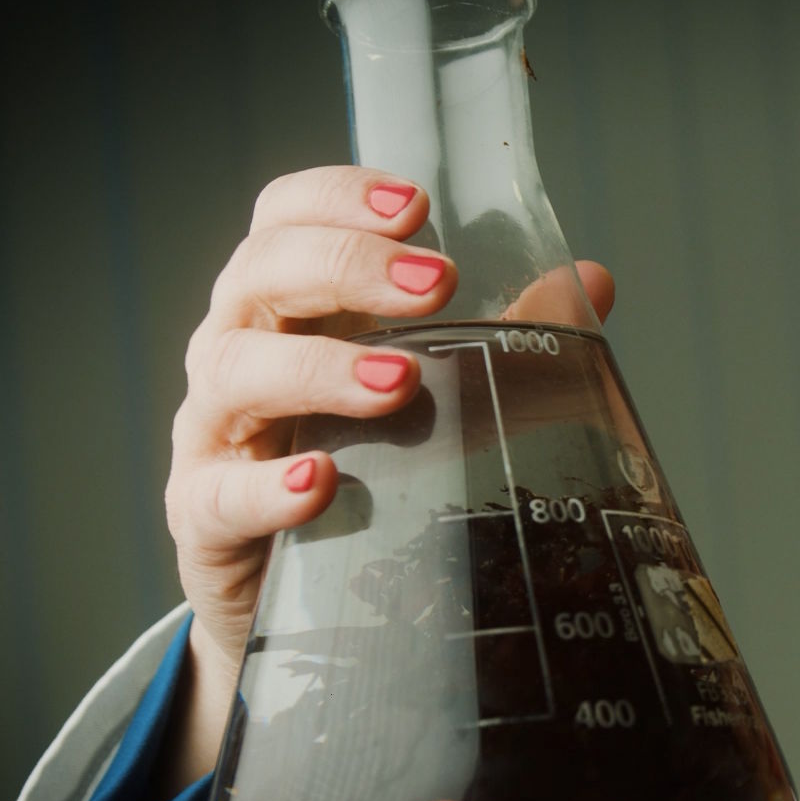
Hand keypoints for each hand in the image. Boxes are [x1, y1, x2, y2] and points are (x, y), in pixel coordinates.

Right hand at [157, 166, 614, 795]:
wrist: (300, 602)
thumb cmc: (368, 470)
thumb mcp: (436, 401)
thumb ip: (510, 341)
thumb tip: (594, 282)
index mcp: (291, 308)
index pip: (286, 220)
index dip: (338, 198)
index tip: (417, 206)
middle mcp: (240, 353)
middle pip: (259, 276)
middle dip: (345, 266)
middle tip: (435, 283)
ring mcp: (216, 436)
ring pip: (233, 372)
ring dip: (317, 367)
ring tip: (399, 383)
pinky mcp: (205, 520)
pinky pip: (219, 495)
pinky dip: (267, 486)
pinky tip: (320, 481)